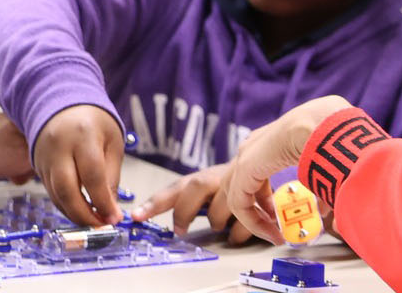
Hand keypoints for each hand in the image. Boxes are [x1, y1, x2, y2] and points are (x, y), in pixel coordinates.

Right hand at [31, 104, 125, 226]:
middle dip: (84, 215)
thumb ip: (111, 176)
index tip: (114, 218)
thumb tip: (111, 210)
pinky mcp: (37, 166)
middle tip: (101, 226)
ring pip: (56, 195)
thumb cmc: (91, 121)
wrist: (59, 102)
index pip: (92, 176)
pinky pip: (51, 192)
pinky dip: (65, 205)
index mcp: (82, 135)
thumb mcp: (111, 141)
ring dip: (74, 214)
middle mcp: (58, 146)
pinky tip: (80, 210)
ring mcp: (44, 156)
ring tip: (93, 221)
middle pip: (67, 190)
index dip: (103, 202)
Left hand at [128, 163, 252, 242]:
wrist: (264, 169)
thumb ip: (189, 202)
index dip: (154, 203)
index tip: (136, 216)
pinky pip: (246, 219)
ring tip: (222, 227)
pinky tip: (240, 232)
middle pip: (195, 186)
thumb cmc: (231, 186)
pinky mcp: (257, 194)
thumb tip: (168, 222)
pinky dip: (239, 232)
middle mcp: (217, 178)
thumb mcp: (207, 193)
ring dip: (218, 221)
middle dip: (185, 211)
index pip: (173, 189)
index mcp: (201, 179)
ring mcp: (237, 183)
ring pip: (221, 204)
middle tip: (180, 230)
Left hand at [220, 95, 350, 244]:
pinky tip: (271, 233)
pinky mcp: (245, 167)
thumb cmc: (335, 138)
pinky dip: (252, 221)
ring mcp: (248, 154)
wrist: (328, 126)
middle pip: (242, 183)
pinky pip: (239, 200)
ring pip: (238, 193)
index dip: (267, 201)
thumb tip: (325, 210)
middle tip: (274, 230)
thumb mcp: (327, 165)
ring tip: (274, 236)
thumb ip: (322, 189)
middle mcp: (256, 144)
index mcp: (273, 139)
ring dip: (255, 218)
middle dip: (257, 210)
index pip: (256, 172)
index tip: (281, 222)